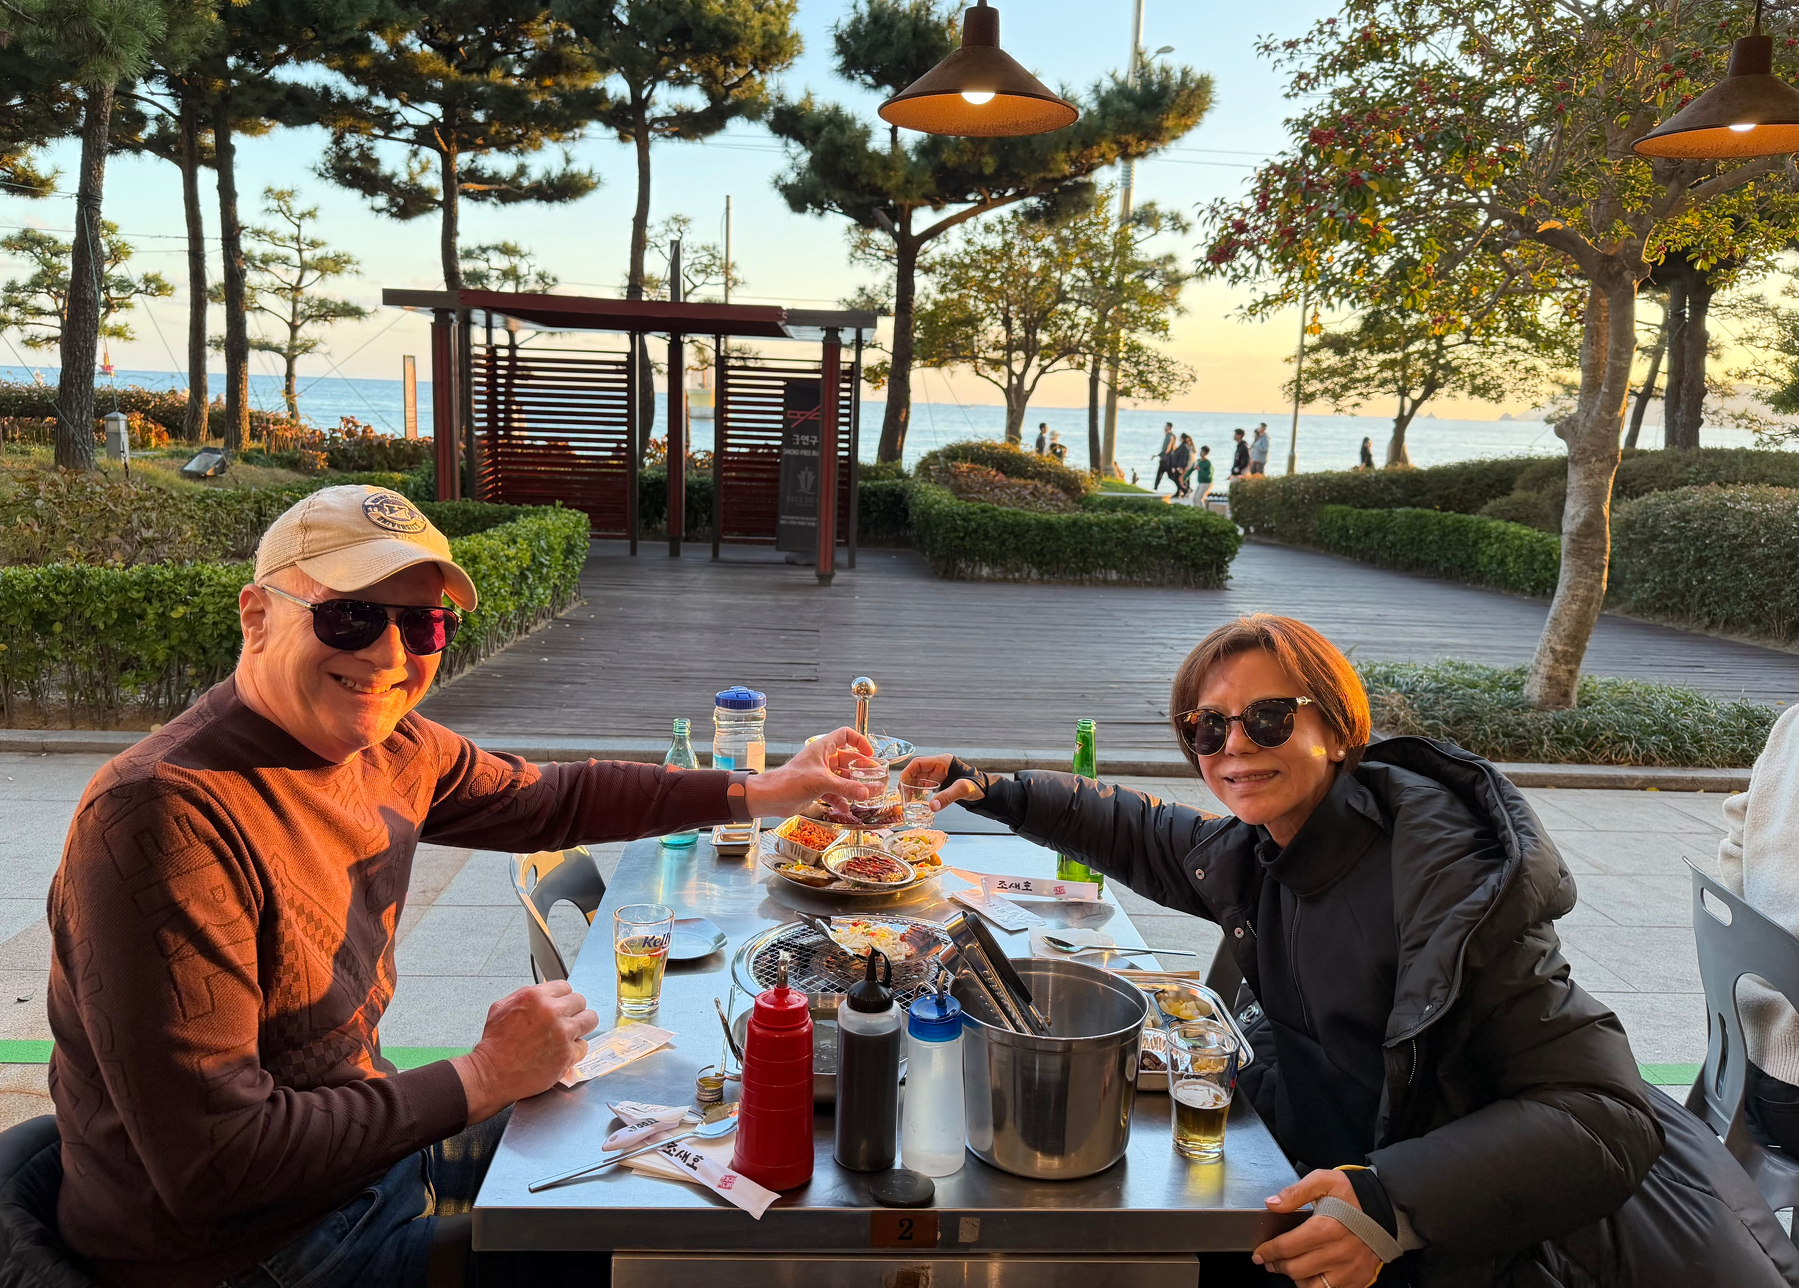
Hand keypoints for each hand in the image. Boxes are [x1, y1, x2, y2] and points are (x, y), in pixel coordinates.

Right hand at [451, 980, 597, 1122]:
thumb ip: (524, 994)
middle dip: (573, 1011)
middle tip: (565, 1021)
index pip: (565, 987)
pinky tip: (562, 1052)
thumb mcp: (501, 1008)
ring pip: (590, 1020)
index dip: (562, 998)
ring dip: (581, 1026)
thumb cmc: (494, 1045)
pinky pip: (584, 1046)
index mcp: (535, 997)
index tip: (560, 1006)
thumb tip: (543, 990)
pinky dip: (575, 1050)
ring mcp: (562, 1033)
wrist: (492, 1075)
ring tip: (571, 1034)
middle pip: (580, 1001)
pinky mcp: (568, 1054)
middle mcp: (551, 1012)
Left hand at [744, 726, 876, 817]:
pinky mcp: (817, 789)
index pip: (845, 735)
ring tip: (868, 795)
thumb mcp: (821, 782)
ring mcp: (820, 775)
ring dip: (854, 786)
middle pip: (848, 759)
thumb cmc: (789, 782)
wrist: (771, 798)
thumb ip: (845, 787)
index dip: (859, 741)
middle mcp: (822, 760)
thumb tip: (865, 792)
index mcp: (822, 749)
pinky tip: (847, 808)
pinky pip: (835, 792)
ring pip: (843, 778)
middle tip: (875, 777)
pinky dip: (842, 799)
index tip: (870, 753)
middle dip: (861, 768)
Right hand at [902, 753, 984, 812]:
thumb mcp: (963, 789)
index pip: (918, 763)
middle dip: (908, 783)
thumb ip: (948, 797)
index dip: (907, 773)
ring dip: (913, 788)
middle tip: (904, 796)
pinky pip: (925, 785)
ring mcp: (939, 774)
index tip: (903, 786)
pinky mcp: (941, 782)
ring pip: (919, 779)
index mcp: (943, 762)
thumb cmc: (978, 786)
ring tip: (908, 800)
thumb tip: (932, 807)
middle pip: (916, 771)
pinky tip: (918, 801)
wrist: (987, 792)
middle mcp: (939, 766)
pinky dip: (920, 792)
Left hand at [1252, 1170, 1381, 1287]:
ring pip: (1312, 1287)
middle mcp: (1338, 1252)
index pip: (1286, 1247)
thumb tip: (1271, 1204)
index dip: (1268, 1252)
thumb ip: (1295, 1193)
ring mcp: (1349, 1269)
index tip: (1260, 1254)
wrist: (1385, 1206)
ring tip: (1291, 1267)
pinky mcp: (1359, 1278)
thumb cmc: (1352, 1194)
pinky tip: (1312, 1274)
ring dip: (1297, 1279)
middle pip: (1295, 1269)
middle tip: (1271, 1260)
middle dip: (1278, 1265)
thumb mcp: (1323, 1181)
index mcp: (1326, 1228)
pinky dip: (1317, 1286)